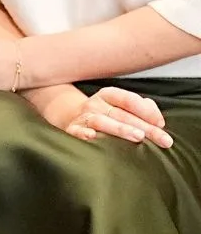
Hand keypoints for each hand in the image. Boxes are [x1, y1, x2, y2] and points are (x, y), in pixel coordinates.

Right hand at [41, 85, 173, 147]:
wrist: (73, 118)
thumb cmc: (107, 114)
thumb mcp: (123, 106)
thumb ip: (143, 108)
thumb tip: (157, 119)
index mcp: (108, 95)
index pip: (129, 100)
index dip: (147, 111)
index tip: (161, 124)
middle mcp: (95, 103)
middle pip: (121, 114)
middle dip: (144, 127)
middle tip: (161, 138)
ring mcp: (83, 116)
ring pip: (102, 121)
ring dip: (120, 129)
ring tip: (138, 137)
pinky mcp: (72, 129)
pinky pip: (78, 131)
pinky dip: (84, 134)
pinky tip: (93, 137)